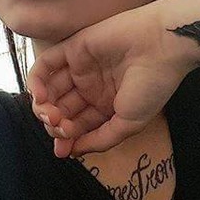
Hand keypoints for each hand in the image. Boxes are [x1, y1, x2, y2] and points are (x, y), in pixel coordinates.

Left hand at [26, 3, 196, 156]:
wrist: (162, 48)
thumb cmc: (152, 87)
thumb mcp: (129, 124)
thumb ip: (100, 140)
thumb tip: (72, 152)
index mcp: (107, 106)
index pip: (78, 125)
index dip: (68, 139)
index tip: (63, 150)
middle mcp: (92, 88)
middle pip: (62, 110)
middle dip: (56, 124)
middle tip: (61, 129)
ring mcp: (81, 69)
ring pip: (50, 90)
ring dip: (44, 106)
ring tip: (52, 115)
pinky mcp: (73, 48)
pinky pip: (46, 65)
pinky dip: (36, 81)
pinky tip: (40, 96)